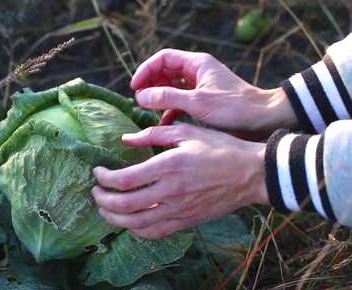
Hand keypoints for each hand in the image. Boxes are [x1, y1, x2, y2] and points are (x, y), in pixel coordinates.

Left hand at [92, 124, 267, 239]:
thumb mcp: (187, 132)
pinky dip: (136, 230)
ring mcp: (178, 210)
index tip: (98, 172)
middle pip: (123, 206)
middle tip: (95, 192)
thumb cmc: (221, 148)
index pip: (124, 180)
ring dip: (113, 219)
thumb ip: (153, 134)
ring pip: (135, 224)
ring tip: (104, 209)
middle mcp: (170, 191)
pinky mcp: (186, 221)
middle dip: (102, 200)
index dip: (104, 178)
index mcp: (168, 166)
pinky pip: (155, 233)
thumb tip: (125, 140)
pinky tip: (129, 222)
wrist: (251, 174)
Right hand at [131, 49, 296, 136]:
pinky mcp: (203, 102)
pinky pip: (180, 102)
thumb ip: (166, 98)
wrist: (262, 120)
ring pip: (171, 88)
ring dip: (158, 98)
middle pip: (165, 72)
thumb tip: (140, 96)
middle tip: (138, 98)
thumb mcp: (196, 102)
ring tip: (146, 110)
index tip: (135, 86)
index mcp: (197, 64)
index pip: (163, 58)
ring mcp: (200, 87)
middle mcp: (197, 72)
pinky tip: (163, 123)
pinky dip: (170, 111)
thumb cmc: (234, 108)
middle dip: (149, 84)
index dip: (146, 70)